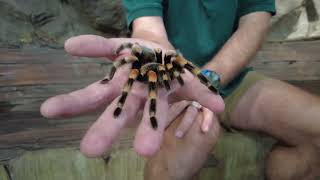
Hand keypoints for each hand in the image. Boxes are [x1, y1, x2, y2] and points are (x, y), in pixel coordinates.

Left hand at [40, 35, 223, 156]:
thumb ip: (201, 94)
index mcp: (152, 100)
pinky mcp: (119, 50)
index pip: (150, 119)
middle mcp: (133, 91)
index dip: (150, 133)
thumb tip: (220, 107)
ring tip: (48, 112)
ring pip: (98, 90)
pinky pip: (103, 48)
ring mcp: (122, 72)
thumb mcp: (188, 81)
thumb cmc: (172, 71)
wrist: (160, 49)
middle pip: (118, 112)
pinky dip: (89, 47)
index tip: (145, 153)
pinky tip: (71, 47)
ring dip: (74, 103)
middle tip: (89, 151)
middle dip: (106, 129)